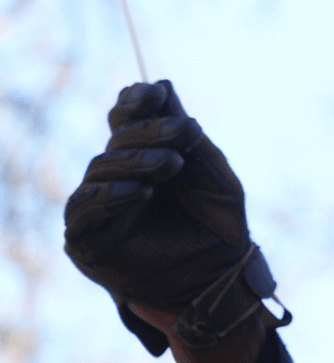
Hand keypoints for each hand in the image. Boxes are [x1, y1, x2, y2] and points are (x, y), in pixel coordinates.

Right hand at [65, 81, 277, 354]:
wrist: (221, 275)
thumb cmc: (219, 224)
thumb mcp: (214, 174)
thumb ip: (189, 137)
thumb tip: (161, 86)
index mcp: (146, 157)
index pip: (126, 120)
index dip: (135, 103)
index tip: (154, 92)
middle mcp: (118, 177)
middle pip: (117, 140)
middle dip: (149, 132)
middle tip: (183, 134)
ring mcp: (101, 207)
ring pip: (99, 168)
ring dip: (135, 161)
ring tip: (169, 165)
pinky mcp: (87, 238)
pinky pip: (84, 209)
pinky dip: (111, 195)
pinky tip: (140, 192)